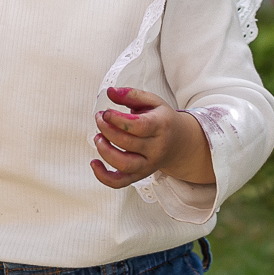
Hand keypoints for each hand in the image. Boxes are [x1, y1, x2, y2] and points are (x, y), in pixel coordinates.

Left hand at [91, 87, 214, 188]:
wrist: (179, 142)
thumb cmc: (162, 119)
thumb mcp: (152, 101)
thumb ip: (131, 94)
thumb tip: (110, 92)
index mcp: (161, 126)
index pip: (139, 126)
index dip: (118, 119)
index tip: (106, 112)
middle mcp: (156, 148)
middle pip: (128, 143)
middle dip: (107, 130)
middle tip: (99, 119)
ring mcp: (148, 164)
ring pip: (124, 164)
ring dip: (105, 151)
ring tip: (98, 137)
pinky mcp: (139, 175)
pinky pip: (120, 182)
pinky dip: (103, 177)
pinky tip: (94, 163)